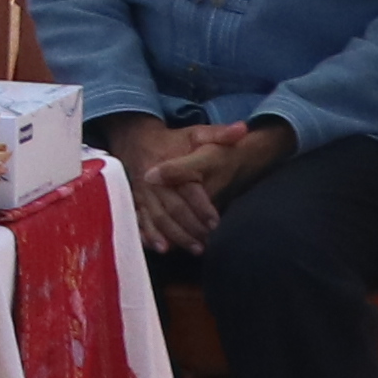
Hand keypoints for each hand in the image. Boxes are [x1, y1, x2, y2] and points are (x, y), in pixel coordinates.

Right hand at [103, 113, 263, 247]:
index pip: (187, 190)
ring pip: (156, 219)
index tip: (216, 222)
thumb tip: (242, 129)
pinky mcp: (134, 201)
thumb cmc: (172, 140)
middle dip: (190, 228)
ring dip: (174, 236)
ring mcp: (141, 193)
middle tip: (207, 243)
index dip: (202, 207)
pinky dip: (149, 236)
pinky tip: (162, 249)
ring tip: (194, 249)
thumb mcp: (196, 133)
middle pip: (171, 209)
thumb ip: (220, 134)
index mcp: (168, 165)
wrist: (135, 138)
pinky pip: (139, 221)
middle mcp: (153, 181)